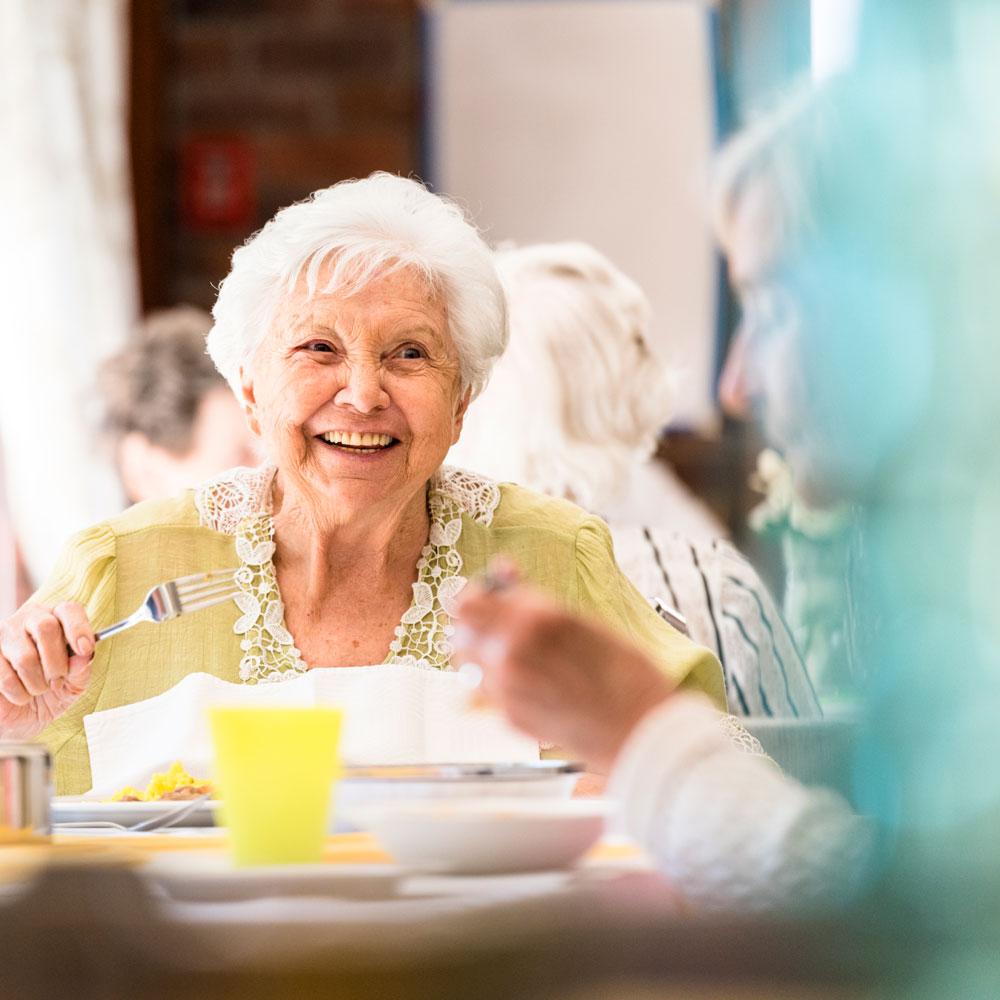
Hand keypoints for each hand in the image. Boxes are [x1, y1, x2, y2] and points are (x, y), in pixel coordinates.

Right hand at [0, 602, 94, 739]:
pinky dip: (19, 694)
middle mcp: (28, 619)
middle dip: (57, 662)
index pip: (69, 610)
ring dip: (38, 683)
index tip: (85, 649)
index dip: (79, 629)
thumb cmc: (53, 690)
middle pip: (46, 628)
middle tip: (58, 680)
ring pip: (26, 657)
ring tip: (39, 689)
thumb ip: (82, 669)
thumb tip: (84, 656)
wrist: (23, 712)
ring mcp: (3, 636)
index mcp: (56, 618)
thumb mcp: (75, 683)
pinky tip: (21, 694)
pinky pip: (6, 678)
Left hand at [452, 560, 673, 773]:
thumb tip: (504, 571)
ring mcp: (506, 688)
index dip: (477, 595)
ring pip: (466, 662)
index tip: (488, 595)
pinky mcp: (508, 717)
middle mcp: (511, 652)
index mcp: (533, 618)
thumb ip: (534, 599)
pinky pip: (485, 690)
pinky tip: (527, 680)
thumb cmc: (625, 674)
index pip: (471, 601)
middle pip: (460, 631)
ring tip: (509, 652)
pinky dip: (496, 681)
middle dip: (474, 624)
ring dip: (480, 652)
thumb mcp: (583, 622)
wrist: (639, 731)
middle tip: (495, 622)